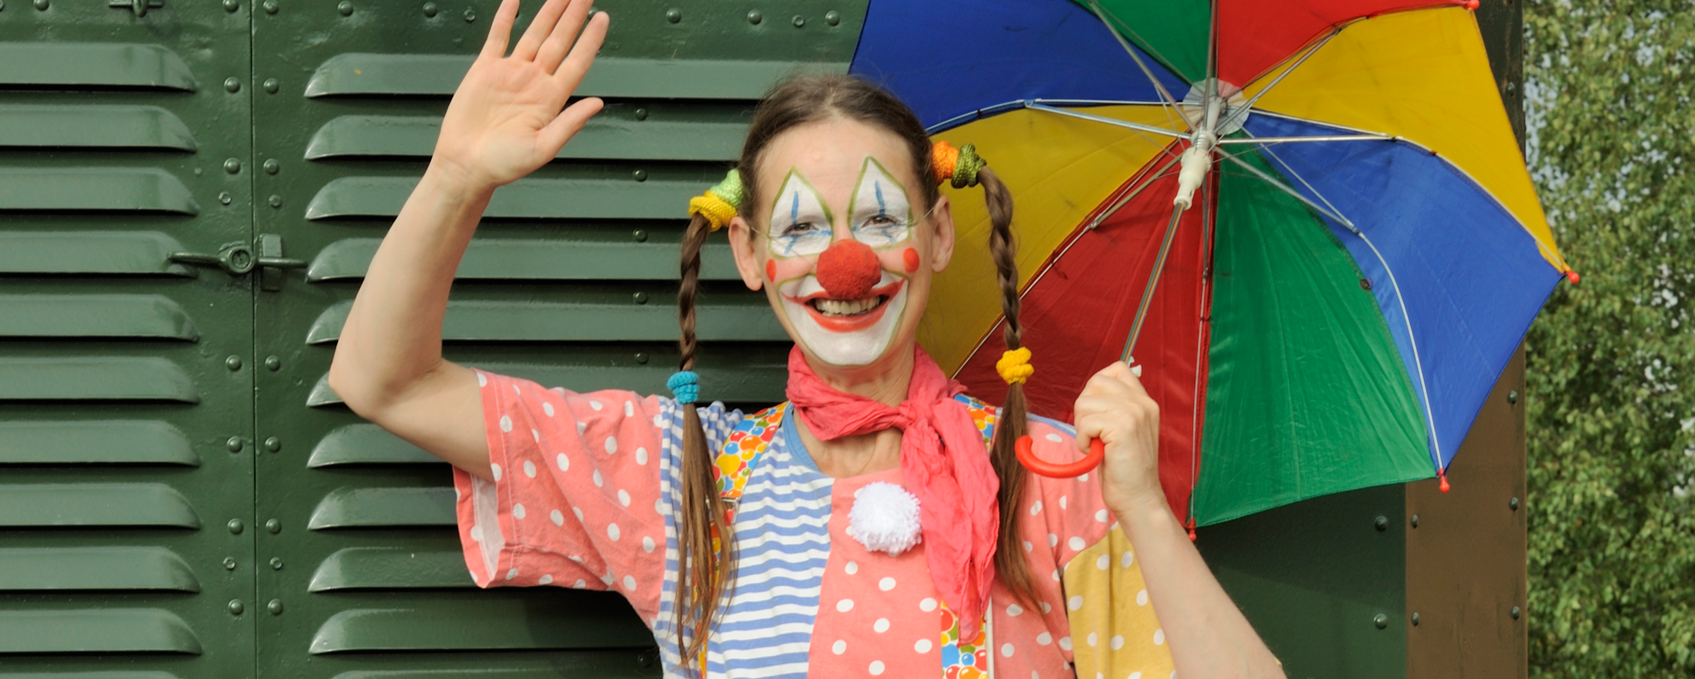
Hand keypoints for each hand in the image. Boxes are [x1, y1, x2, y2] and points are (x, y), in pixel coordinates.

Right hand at [432, 0, 608, 191]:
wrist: (465, 166)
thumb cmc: (503, 165)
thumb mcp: (543, 149)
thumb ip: (570, 124)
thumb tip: (597, 103)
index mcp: (551, 99)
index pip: (577, 61)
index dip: (590, 39)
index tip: (603, 18)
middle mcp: (534, 81)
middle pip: (560, 40)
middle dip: (574, 15)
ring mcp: (511, 73)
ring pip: (535, 34)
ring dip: (549, 12)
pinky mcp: (485, 70)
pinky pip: (498, 37)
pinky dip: (506, 18)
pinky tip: (516, 0)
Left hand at [1073, 361, 1164, 515]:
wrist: (1138, 497)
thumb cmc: (1124, 468)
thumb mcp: (1124, 429)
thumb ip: (1115, 407)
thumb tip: (1092, 390)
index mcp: (1145, 401)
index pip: (1118, 368)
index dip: (1097, 386)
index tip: (1096, 412)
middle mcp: (1143, 403)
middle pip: (1095, 382)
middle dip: (1085, 407)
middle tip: (1094, 432)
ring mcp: (1134, 414)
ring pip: (1085, 402)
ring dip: (1082, 426)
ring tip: (1096, 444)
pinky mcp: (1123, 428)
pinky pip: (1086, 422)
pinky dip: (1083, 440)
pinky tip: (1095, 452)